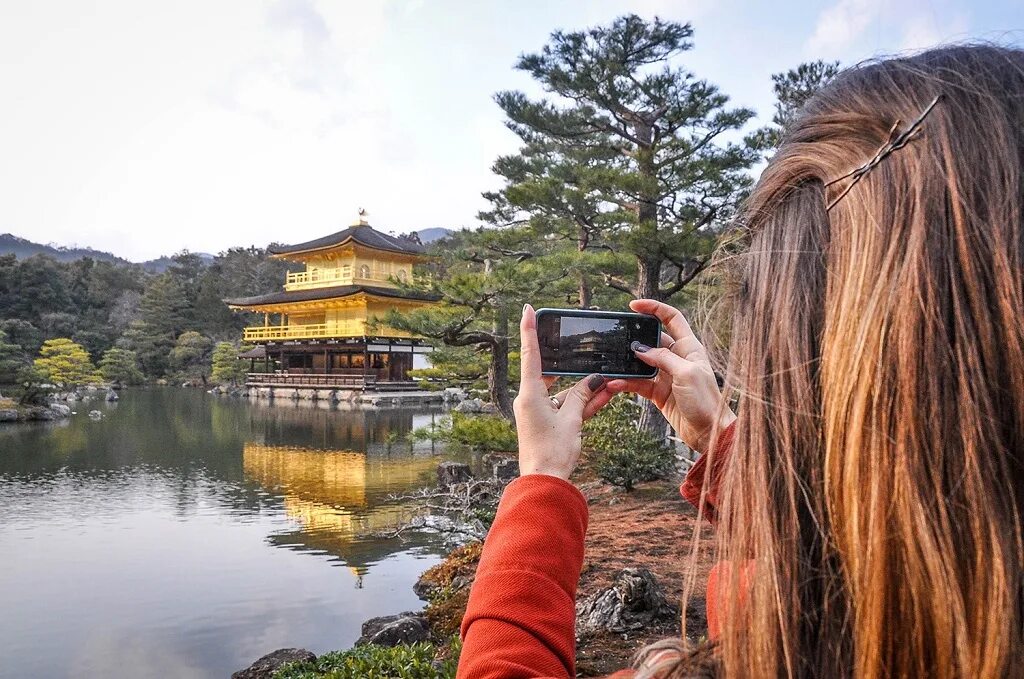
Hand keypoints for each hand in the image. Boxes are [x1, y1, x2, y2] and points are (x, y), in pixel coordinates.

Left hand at [514, 304, 614, 479]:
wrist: (545, 483)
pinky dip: (582, 402)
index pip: (530, 354)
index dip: (530, 330)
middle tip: (580, 344)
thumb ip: (582, 397)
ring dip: (584, 387)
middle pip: (550, 371)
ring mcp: (539, 412)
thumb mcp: (572, 421)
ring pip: (563, 391)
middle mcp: (530, 400)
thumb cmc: (552, 453)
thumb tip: (594, 380)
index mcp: (530, 394)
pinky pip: (566, 406)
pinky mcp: (548, 423)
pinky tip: (604, 393)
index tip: (529, 309)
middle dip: (570, 362)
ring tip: (608, 379)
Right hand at [606, 299, 734, 453]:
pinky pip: (639, 383)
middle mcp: (678, 358)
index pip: (672, 319)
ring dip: (628, 363)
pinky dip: (627, 382)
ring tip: (613, 362)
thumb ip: (663, 358)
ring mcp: (667, 375)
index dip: (654, 309)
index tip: (634, 306)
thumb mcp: (685, 374)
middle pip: (653, 340)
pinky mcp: (658, 393)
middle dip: (635, 338)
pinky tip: (617, 383)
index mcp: (689, 347)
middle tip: (617, 337)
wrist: (709, 432)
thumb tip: (640, 349)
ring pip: (642, 363)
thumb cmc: (706, 401)